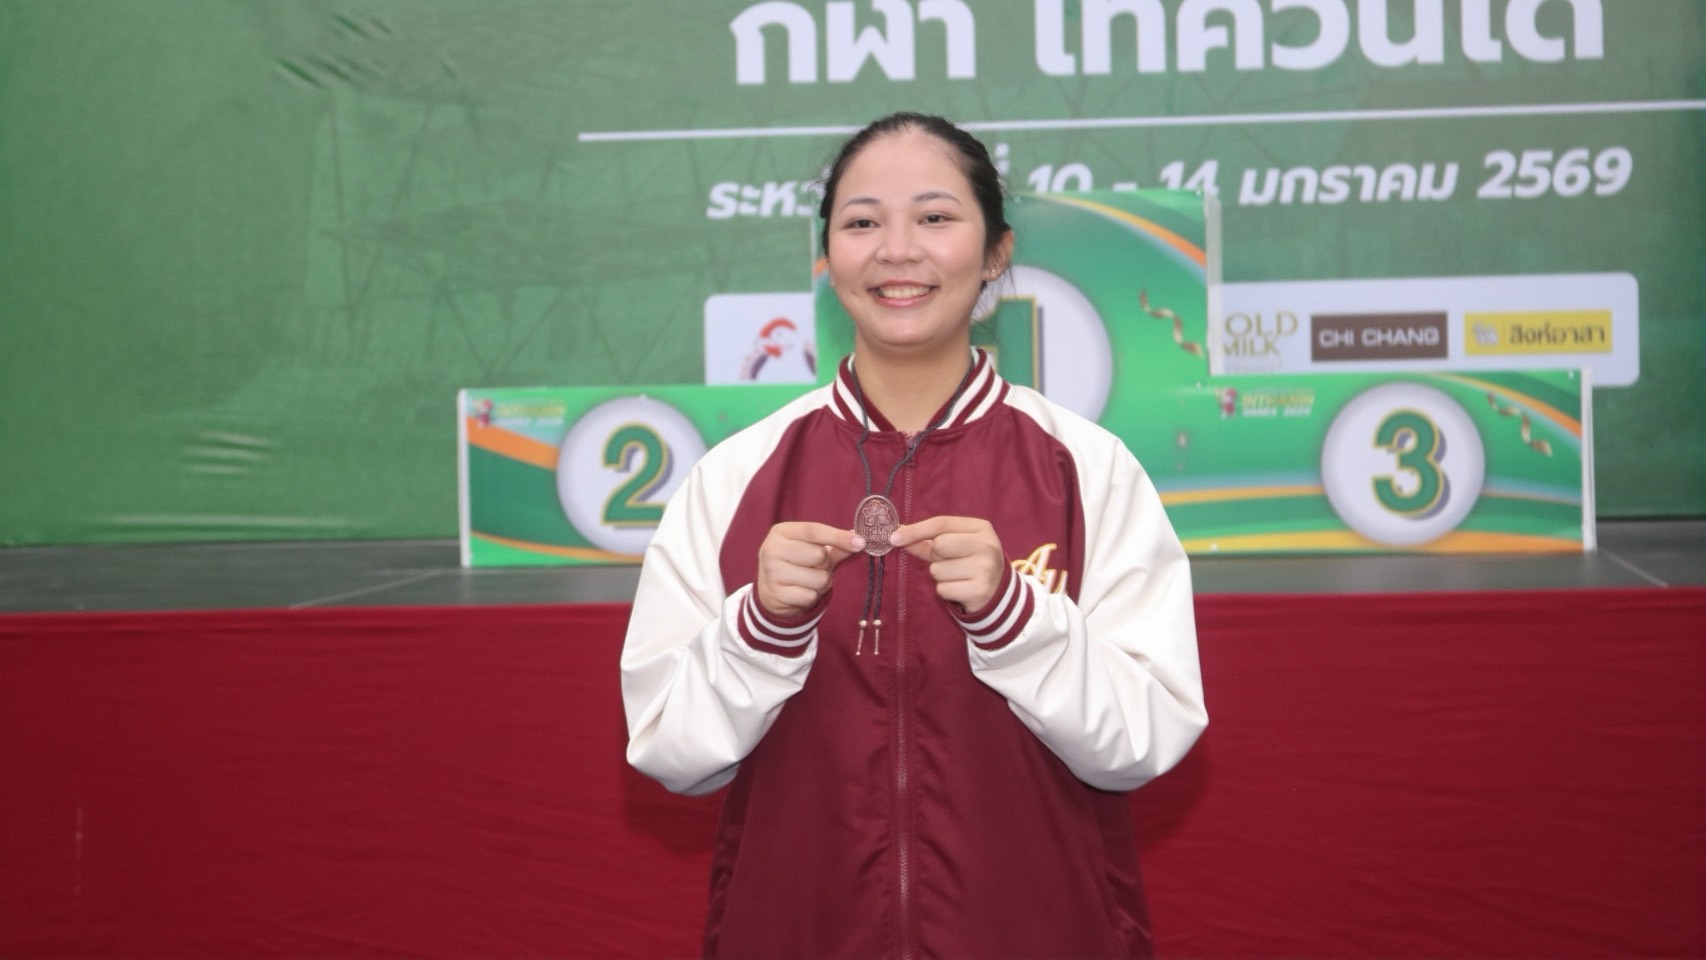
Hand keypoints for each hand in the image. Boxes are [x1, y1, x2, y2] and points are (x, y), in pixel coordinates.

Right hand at [755, 522, 863, 617]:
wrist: (771, 592)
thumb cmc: (797, 564)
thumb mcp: (812, 549)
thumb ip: (836, 545)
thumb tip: (859, 539)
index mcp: (781, 532)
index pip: (814, 530)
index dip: (838, 536)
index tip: (861, 543)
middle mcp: (772, 549)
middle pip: (819, 555)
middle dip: (825, 565)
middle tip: (814, 568)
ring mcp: (771, 572)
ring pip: (818, 579)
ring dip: (820, 584)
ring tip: (807, 581)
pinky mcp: (775, 594)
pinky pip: (810, 596)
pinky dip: (811, 597)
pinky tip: (800, 593)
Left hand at [889, 516, 1005, 611]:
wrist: (998, 592)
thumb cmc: (971, 563)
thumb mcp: (956, 546)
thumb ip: (928, 540)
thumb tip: (898, 535)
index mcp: (982, 528)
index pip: (942, 523)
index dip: (916, 530)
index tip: (895, 538)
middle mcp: (987, 546)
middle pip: (939, 545)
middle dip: (936, 557)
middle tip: (950, 563)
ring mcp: (985, 569)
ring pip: (938, 570)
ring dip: (941, 576)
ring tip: (958, 577)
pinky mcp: (979, 591)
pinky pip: (943, 589)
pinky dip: (946, 591)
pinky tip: (961, 589)